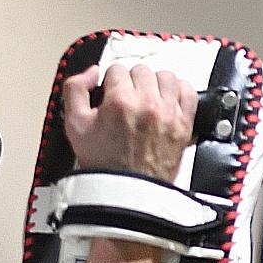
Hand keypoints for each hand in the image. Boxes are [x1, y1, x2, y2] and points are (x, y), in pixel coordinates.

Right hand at [62, 63, 197, 180]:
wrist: (128, 192)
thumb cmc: (104, 165)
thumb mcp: (74, 125)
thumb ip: (75, 89)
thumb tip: (92, 72)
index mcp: (120, 101)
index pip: (116, 69)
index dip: (111, 84)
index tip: (111, 97)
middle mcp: (147, 103)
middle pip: (141, 71)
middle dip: (131, 83)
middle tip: (127, 101)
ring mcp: (169, 113)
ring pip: (165, 76)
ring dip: (155, 84)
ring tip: (147, 99)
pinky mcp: (184, 124)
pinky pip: (188, 91)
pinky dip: (178, 91)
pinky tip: (167, 101)